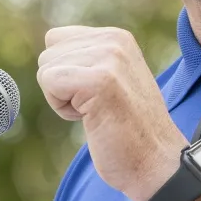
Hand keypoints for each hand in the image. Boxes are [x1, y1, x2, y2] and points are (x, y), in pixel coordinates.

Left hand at [36, 26, 184, 200]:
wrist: (155, 162)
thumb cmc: (128, 132)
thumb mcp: (109, 80)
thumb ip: (86, 60)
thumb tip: (48, 51)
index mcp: (116, 37)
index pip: (56, 39)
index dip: (65, 74)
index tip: (95, 95)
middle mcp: (114, 41)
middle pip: (48, 54)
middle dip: (62, 87)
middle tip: (98, 107)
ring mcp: (109, 58)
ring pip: (46, 70)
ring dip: (63, 100)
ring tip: (98, 112)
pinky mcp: (100, 80)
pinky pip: (50, 83)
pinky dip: (62, 108)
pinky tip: (92, 118)